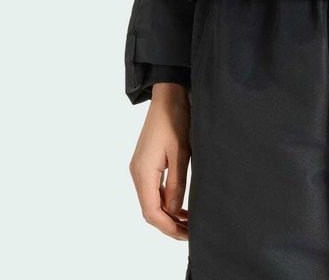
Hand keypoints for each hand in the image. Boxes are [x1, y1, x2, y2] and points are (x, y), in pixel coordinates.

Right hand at [129, 83, 190, 238]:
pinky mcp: (146, 163)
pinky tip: (180, 204)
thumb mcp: (181, 153)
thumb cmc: (176, 119)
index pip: (151, 211)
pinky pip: (152, 189)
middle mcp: (137, 172)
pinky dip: (165, 200)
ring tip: (188, 221)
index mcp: (143, 171)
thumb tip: (173, 211)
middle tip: (190, 231)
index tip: (187, 234)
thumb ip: (176, 184)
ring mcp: (140, 168)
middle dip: (168, 224)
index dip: (168, 227)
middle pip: (149, 209)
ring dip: (167, 213)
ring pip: (151, 201)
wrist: (168, 95)